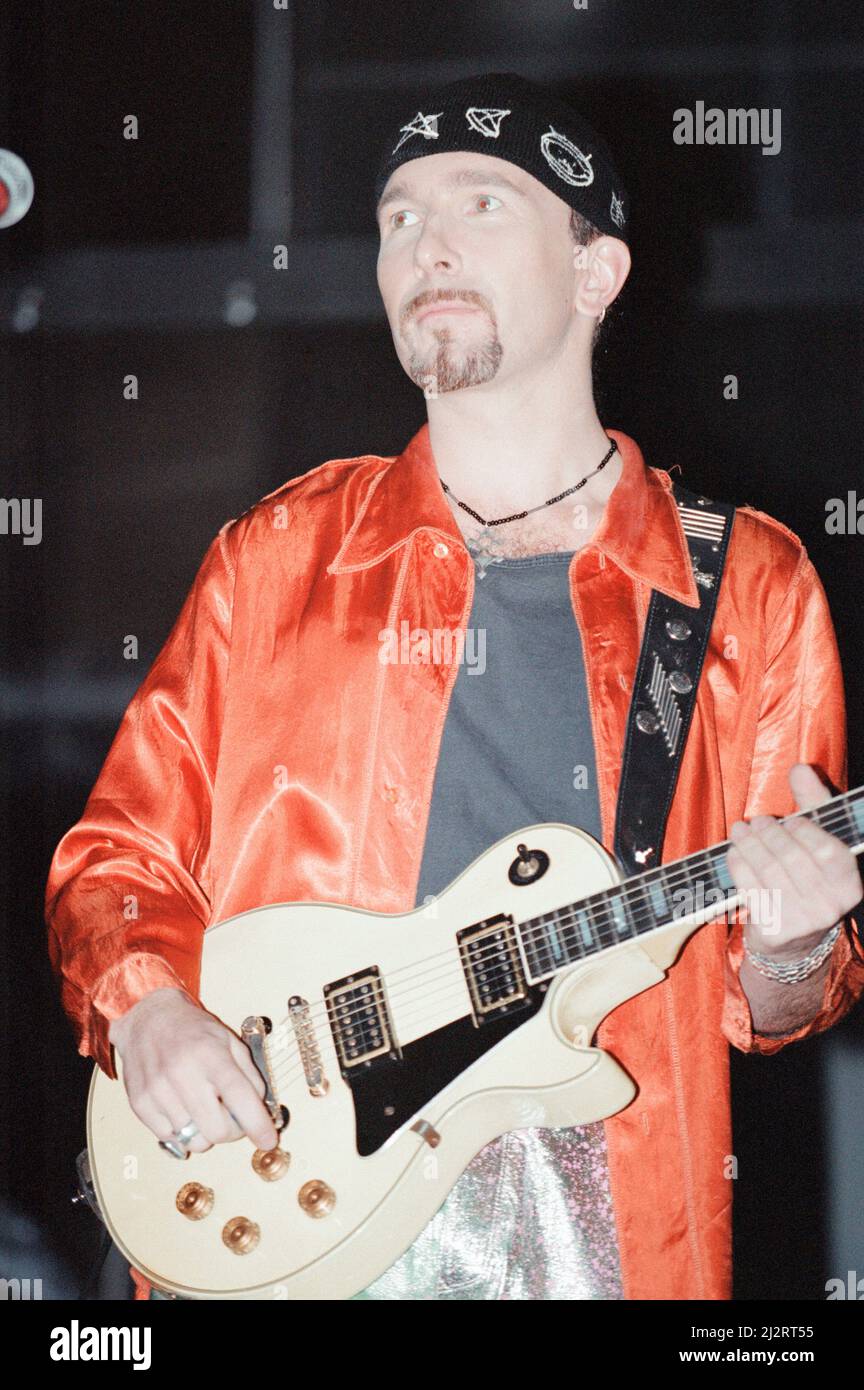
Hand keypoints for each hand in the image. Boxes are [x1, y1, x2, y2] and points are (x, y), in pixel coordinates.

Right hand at [108, 987, 278, 1152]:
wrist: (148, 1018)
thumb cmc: (192, 1030)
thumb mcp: (229, 1040)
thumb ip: (249, 1075)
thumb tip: (260, 1111)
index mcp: (211, 1055)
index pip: (240, 1098)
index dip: (257, 1124)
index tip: (268, 1139)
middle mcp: (183, 1074)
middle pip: (217, 1130)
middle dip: (232, 1131)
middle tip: (232, 1118)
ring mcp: (159, 1091)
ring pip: (194, 1140)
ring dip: (206, 1132)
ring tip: (204, 1109)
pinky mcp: (140, 1104)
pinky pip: (170, 1138)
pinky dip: (182, 1132)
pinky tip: (183, 1109)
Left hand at [725, 763, 862, 958]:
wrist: (792, 939)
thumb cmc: (806, 878)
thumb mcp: (817, 841)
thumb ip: (812, 804)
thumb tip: (800, 768)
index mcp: (850, 884)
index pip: (830, 853)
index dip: (807, 832)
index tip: (789, 819)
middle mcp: (831, 906)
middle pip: (793, 859)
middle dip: (770, 835)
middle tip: (756, 821)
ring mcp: (803, 921)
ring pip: (768, 872)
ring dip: (749, 846)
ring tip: (739, 830)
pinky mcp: (775, 929)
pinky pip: (750, 888)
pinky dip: (738, 866)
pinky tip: (734, 852)